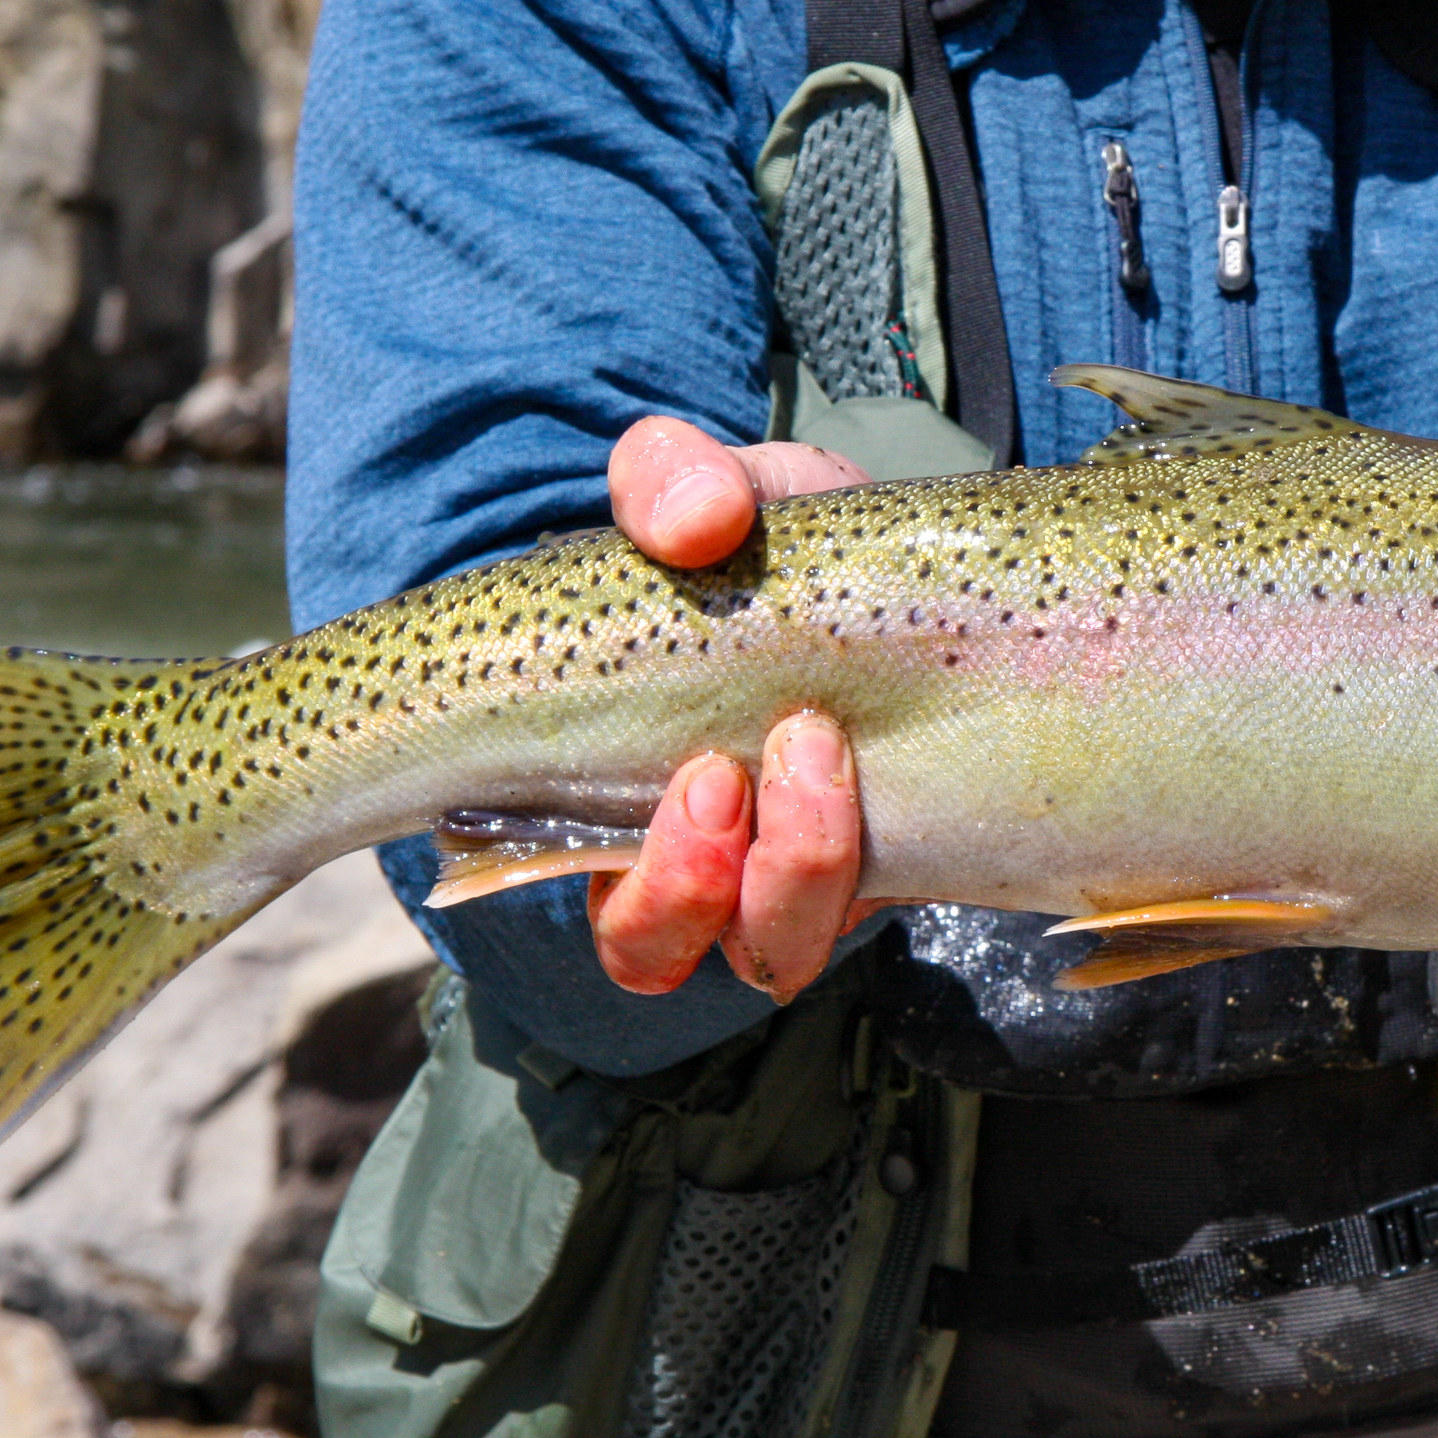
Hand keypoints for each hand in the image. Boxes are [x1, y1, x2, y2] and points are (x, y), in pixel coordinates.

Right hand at [585, 420, 877, 998]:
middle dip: (681, 885)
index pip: (540, 869)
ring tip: (816, 750)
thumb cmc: (774, 544)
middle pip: (646, 949)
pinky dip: (859, 873)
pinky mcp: (875, 873)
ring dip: (786, 877)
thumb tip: (693, 520)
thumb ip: (676, 482)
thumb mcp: (721, 492)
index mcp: (607, 775)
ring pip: (762, 956)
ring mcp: (783, 869)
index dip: (561, 860)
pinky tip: (878, 778)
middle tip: (722, 773)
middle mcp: (684, 849)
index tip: (640, 770)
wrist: (897, 560)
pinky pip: (853, 922)